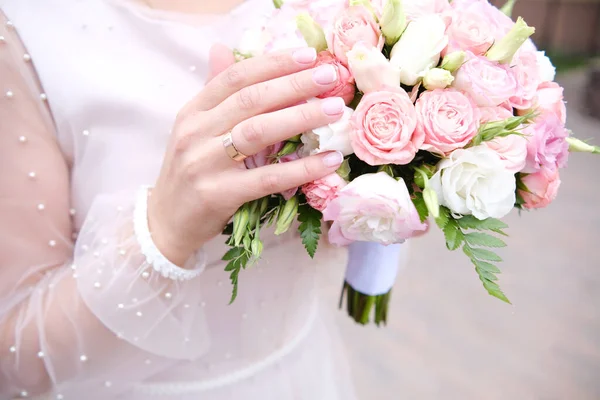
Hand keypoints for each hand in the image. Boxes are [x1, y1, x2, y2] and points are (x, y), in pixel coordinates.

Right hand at [148, 46, 346, 265]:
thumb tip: (222, 48)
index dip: (273, 63)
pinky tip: (329, 161)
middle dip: (293, 84)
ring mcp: (204, 163)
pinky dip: (302, 168)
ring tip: (335, 110)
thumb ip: (214, 93)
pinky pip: (268, 178)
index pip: (235, 77)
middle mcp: (195, 132)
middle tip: (329, 76)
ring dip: (301, 117)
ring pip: (258, 132)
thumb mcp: (195, 129)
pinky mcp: (218, 194)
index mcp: (193, 112)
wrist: (166, 222)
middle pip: (250, 99)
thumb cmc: (189, 173)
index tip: (308, 56)